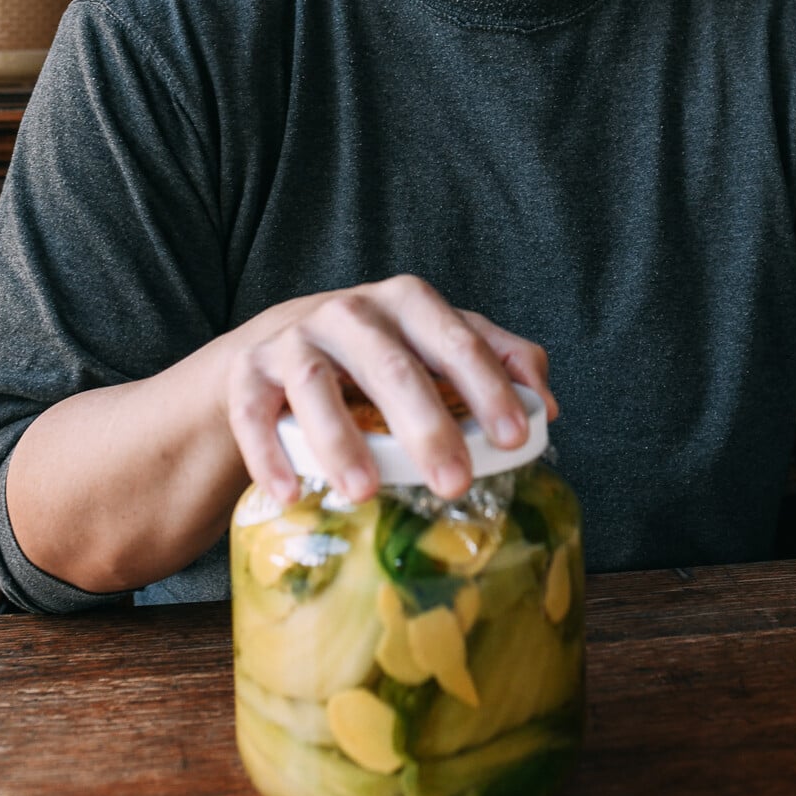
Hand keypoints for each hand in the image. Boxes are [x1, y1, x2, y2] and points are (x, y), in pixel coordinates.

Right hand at [220, 274, 555, 507]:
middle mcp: (350, 312)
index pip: (455, 340)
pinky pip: (254, 411)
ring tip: (365, 491)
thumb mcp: (437, 344)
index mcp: (407, 302)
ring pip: (315, 385)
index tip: (514, 438)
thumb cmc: (379, 353)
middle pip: (391, 366)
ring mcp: (295, 340)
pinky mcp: (249, 373)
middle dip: (425, 425)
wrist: (282, 348)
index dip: (487, 387)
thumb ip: (496, 359)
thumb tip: (546, 406)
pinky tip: (291, 493)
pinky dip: (269, 453)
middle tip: (454, 482)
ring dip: (340, 440)